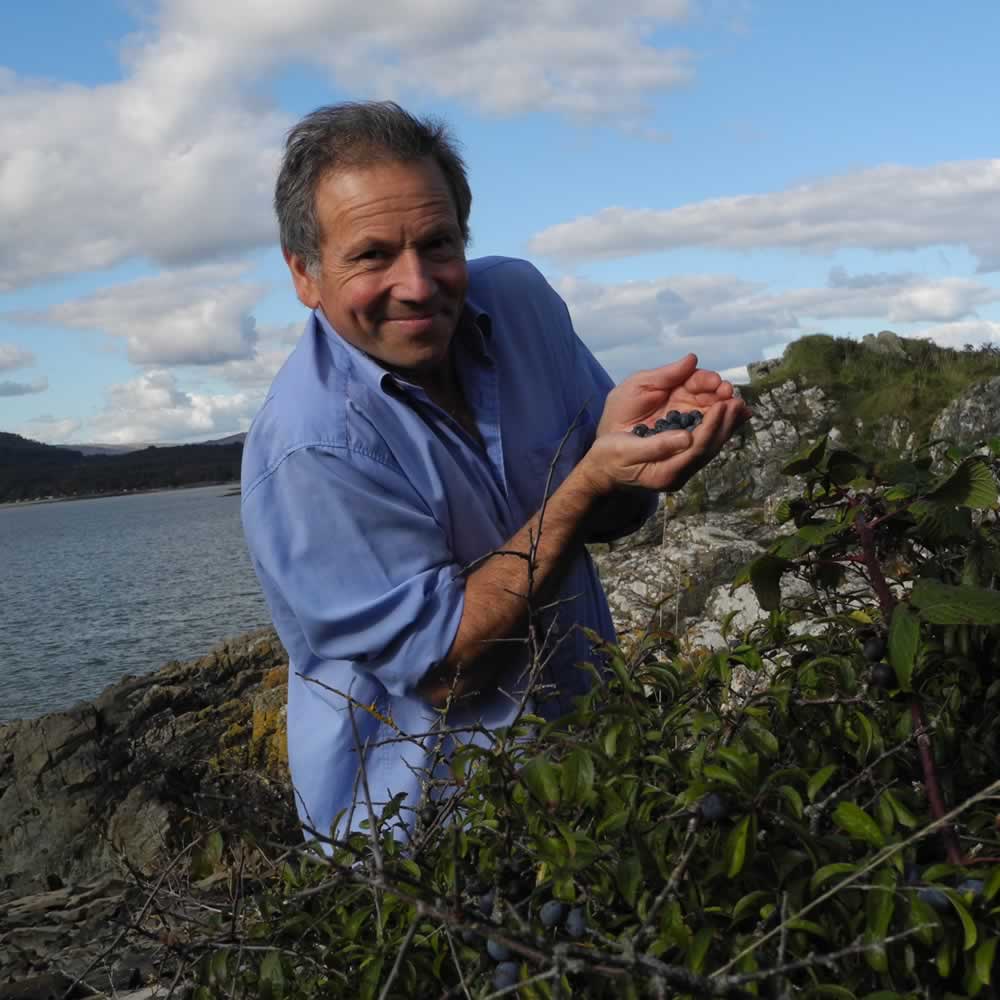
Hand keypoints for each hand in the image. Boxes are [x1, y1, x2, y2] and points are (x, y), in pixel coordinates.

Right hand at [581, 355, 751, 494]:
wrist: (602, 471)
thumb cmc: (609, 458)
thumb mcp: (626, 450)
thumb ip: (657, 446)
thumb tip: (687, 438)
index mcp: (666, 473)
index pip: (697, 449)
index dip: (712, 426)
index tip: (721, 405)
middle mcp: (678, 473)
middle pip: (710, 448)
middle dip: (725, 424)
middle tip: (738, 400)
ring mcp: (681, 468)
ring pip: (711, 445)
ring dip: (726, 425)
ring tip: (739, 404)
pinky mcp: (681, 459)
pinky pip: (704, 442)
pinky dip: (718, 427)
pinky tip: (726, 413)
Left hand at [595, 354, 740, 436]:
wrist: (607, 448)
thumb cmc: (619, 413)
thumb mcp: (637, 387)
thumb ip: (665, 375)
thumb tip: (692, 359)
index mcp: (676, 391)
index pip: (698, 383)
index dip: (709, 382)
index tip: (716, 382)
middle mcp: (687, 409)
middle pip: (711, 401)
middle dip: (723, 397)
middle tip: (729, 395)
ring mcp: (689, 429)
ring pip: (714, 420)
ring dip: (726, 414)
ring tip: (736, 408)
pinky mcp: (688, 450)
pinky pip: (707, 441)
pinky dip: (721, 431)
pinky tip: (736, 423)